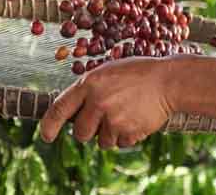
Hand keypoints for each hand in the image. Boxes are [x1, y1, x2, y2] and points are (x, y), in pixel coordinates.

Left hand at [39, 57, 172, 148]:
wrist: (168, 81)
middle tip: (102, 120)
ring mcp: (113, 119)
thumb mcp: (108, 72)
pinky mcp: (128, 132)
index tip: (47, 136)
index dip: (49, 126)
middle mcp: (98, 102)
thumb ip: (89, 90)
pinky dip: (127, 136)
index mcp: (89, 83)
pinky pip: (120, 144)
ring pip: (101, 142)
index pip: (59, 109)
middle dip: (87, 131)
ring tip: (125, 114)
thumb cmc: (137, 74)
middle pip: (79, 133)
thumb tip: (71, 114)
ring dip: (110, 134)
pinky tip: (136, 118)